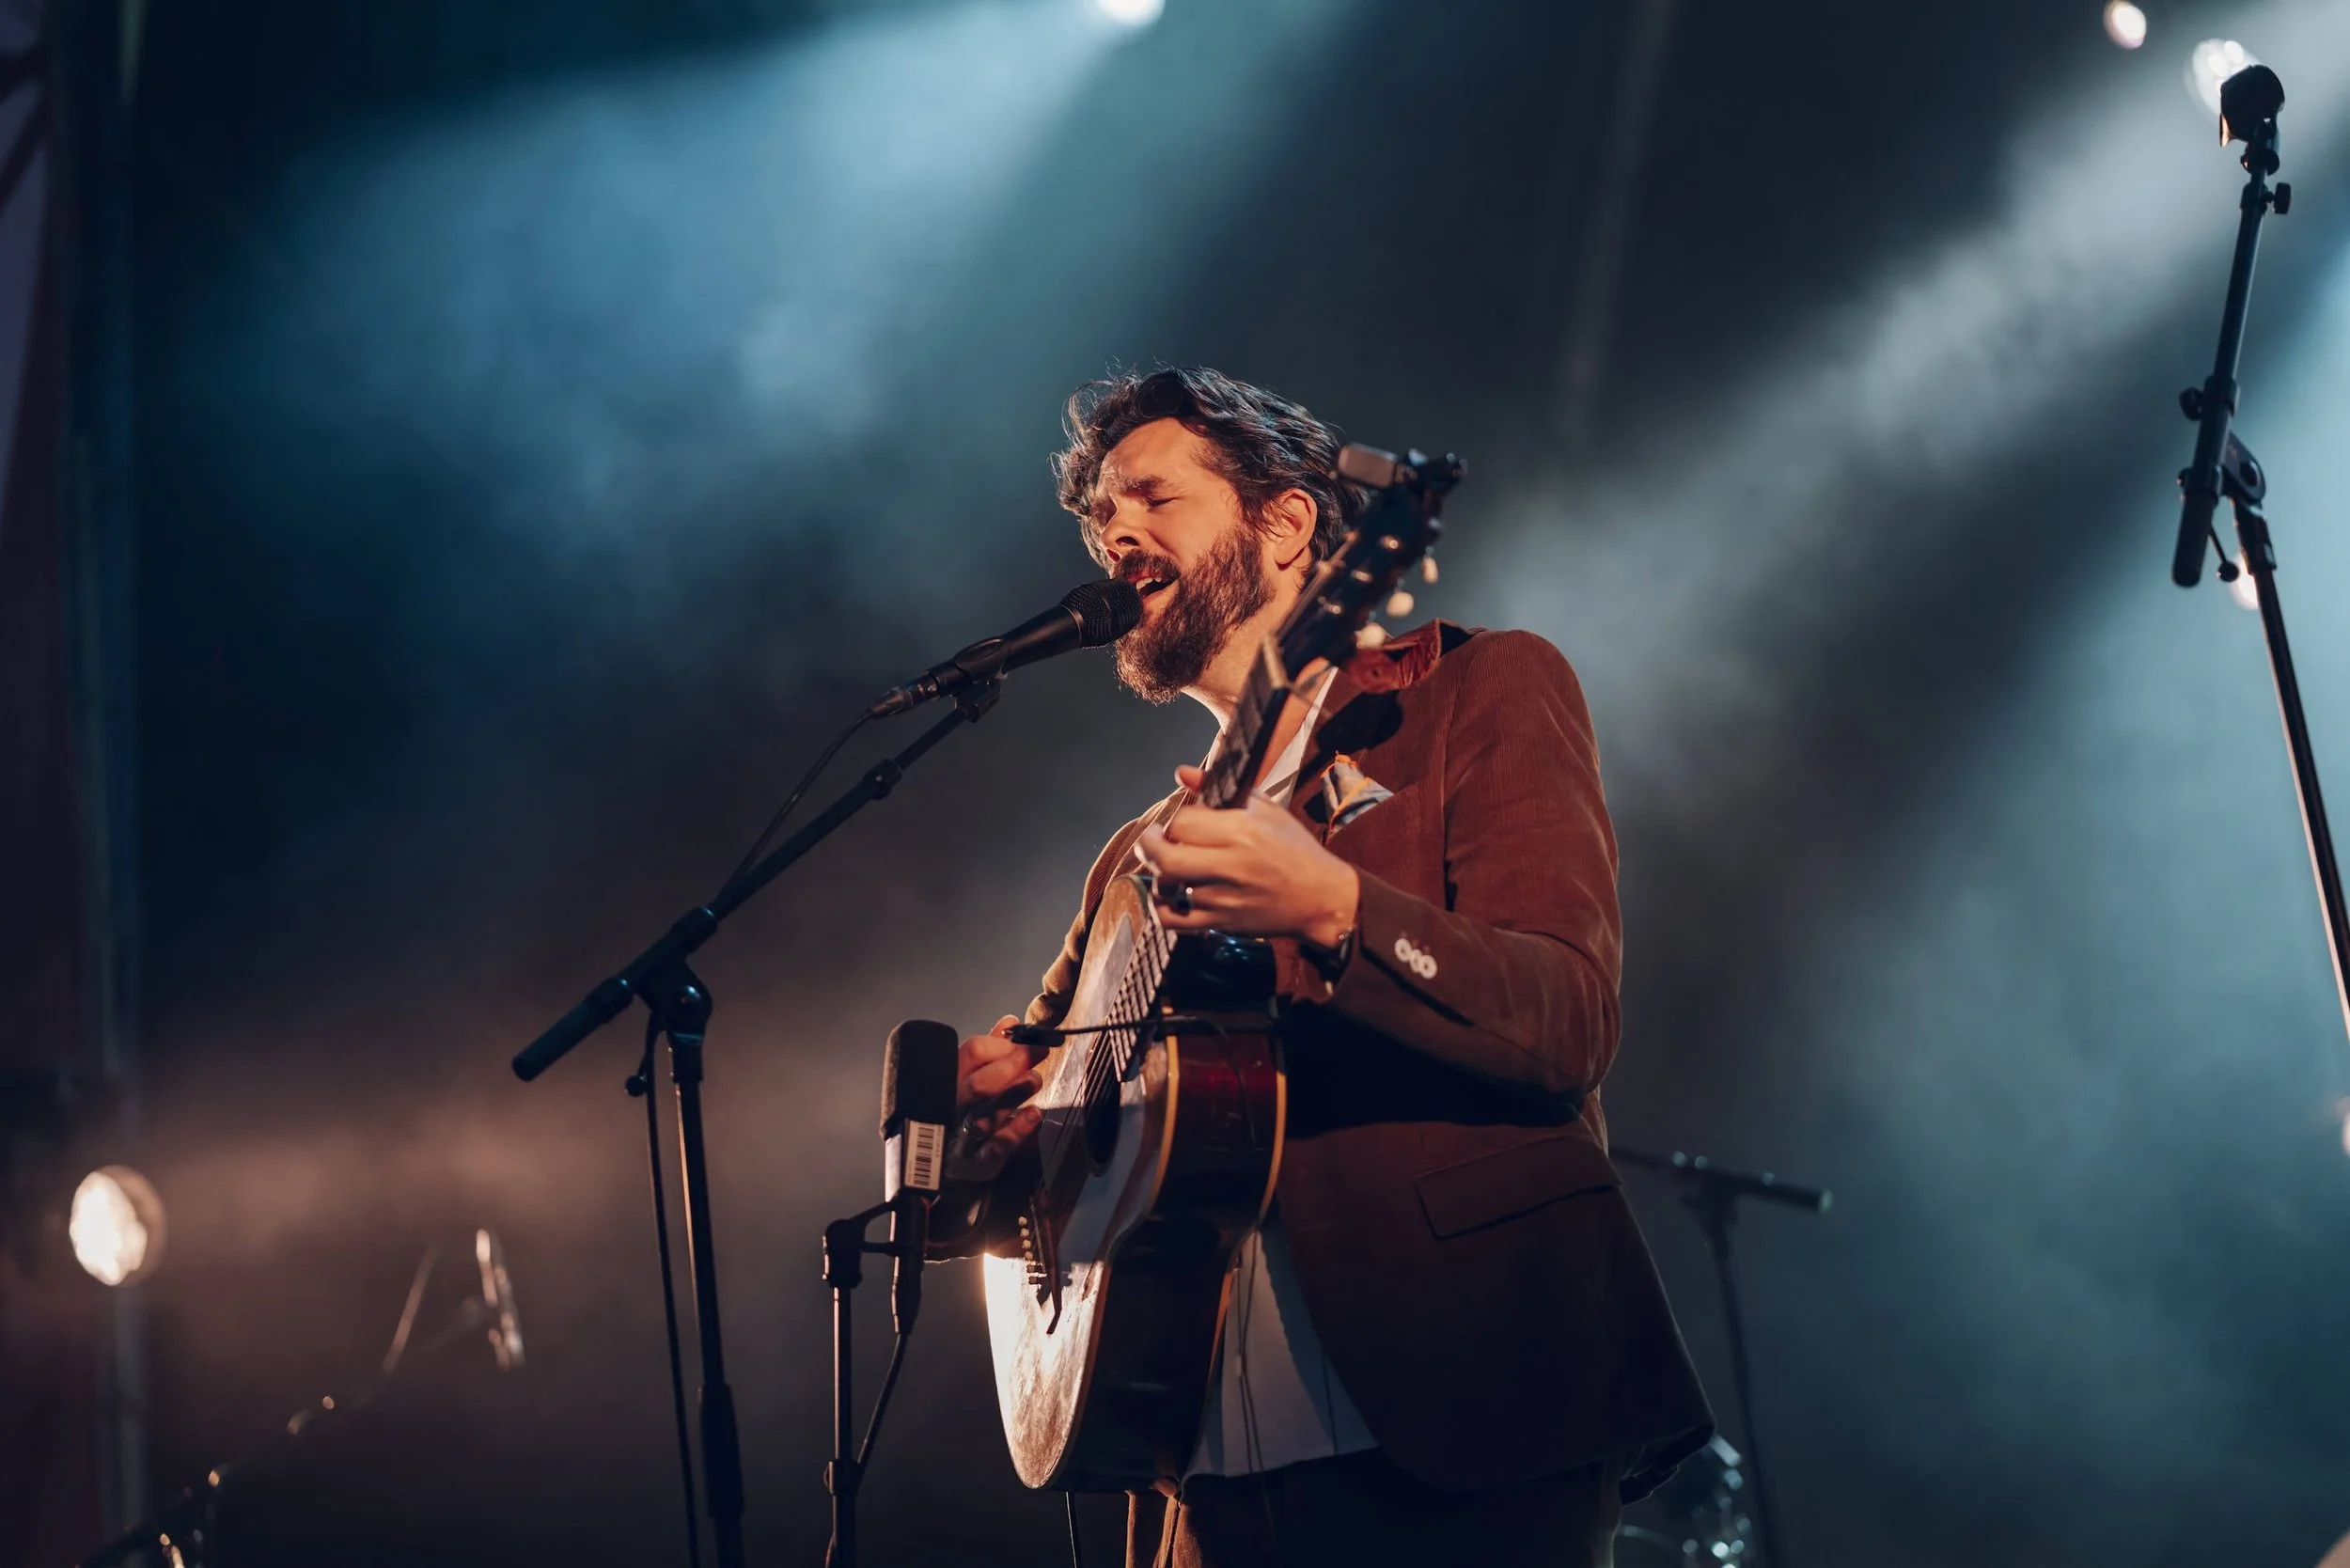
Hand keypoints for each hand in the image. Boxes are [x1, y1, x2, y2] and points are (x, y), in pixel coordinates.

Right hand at [946, 1015, 1046, 1183]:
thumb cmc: (964, 1110)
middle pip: (978, 1084)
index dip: (1004, 1045)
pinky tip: (1034, 1115)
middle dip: (1011, 1066)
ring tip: (1035, 1079)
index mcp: (951, 1078)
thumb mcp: (972, 1076)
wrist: (943, 1162)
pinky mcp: (977, 1162)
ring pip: (984, 1115)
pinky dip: (1016, 1130)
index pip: (972, 1053)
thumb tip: (1010, 1022)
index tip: (1032, 1042)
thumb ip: (991, 1050)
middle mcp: (953, 1107)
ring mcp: (963, 1136)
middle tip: (1038, 1055)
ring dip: (1012, 1095)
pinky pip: (995, 1147)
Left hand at [1135, 765, 1359, 947]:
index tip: (1184, 823)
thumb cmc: (1294, 849)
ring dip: (1160, 875)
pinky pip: (1173, 921)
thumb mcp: (1266, 810)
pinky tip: (1170, 895)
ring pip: (1167, 888)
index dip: (1176, 820)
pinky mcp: (1221, 924)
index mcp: (1242, 831)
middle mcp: (1230, 866)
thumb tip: (1181, 772)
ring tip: (1170, 867)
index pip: (1183, 822)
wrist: (1321, 898)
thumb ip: (1221, 789)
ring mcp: (1224, 899)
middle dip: (1149, 845)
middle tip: (1152, 839)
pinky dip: (1161, 908)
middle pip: (1165, 856)